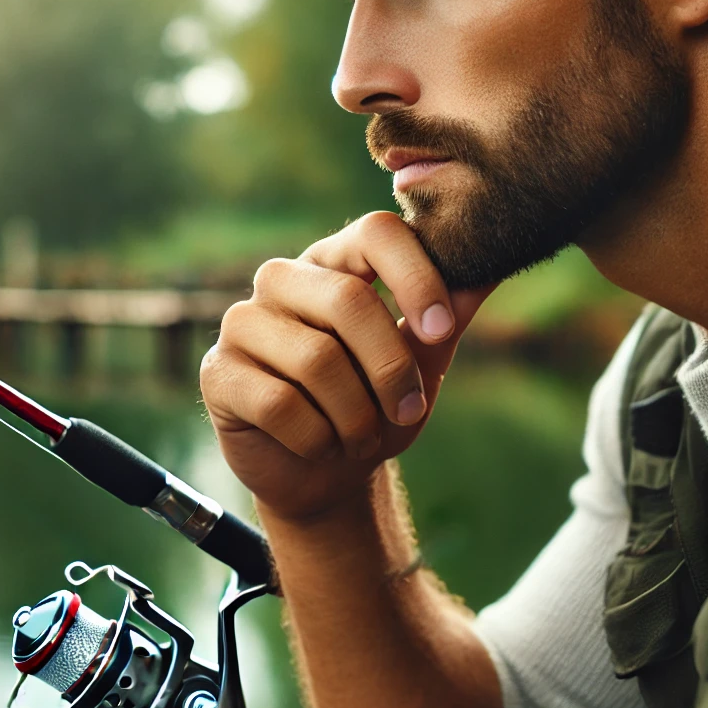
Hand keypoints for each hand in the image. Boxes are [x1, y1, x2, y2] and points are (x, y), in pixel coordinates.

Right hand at [200, 212, 492, 520]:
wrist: (325, 474)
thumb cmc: (376, 406)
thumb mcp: (421, 363)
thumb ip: (449, 314)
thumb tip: (489, 268)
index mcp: (336, 261)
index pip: (375, 232)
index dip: (415, 276)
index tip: (442, 329)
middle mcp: (284, 279)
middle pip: (348, 299)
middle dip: (391, 368)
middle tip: (407, 410)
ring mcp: (243, 322)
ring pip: (317, 360)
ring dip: (356, 415)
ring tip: (361, 435)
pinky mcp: (218, 372)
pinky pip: (280, 404)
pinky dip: (317, 439)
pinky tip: (318, 444)